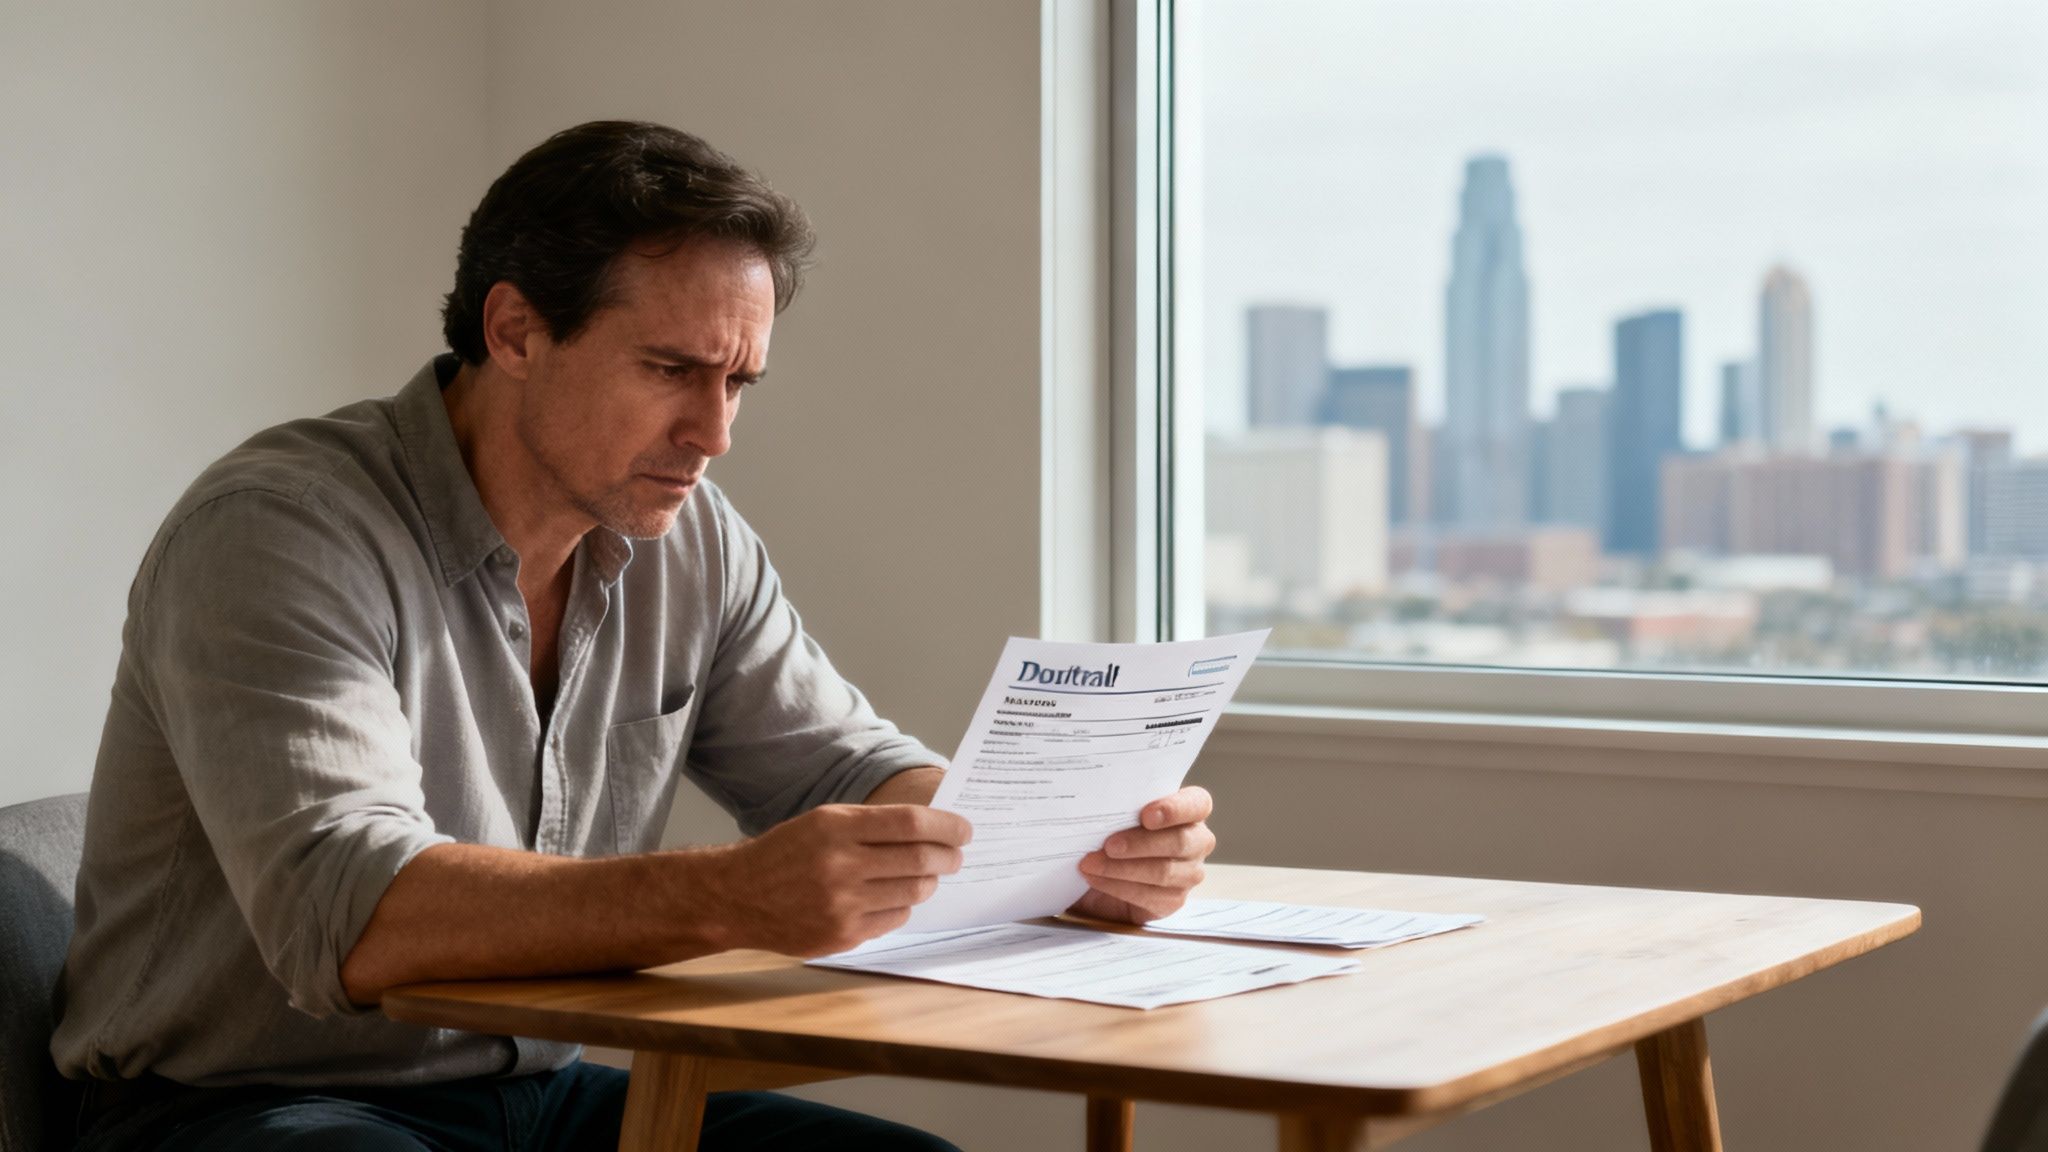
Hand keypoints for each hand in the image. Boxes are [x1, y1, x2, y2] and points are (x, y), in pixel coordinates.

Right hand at [701, 804, 970, 956]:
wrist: (738, 897)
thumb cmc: (786, 854)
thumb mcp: (822, 822)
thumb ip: (872, 824)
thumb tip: (931, 827)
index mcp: (836, 828)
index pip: (911, 823)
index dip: (947, 826)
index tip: (964, 829)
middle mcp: (840, 865)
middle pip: (920, 859)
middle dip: (948, 856)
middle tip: (956, 855)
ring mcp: (842, 904)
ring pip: (913, 892)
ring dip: (929, 882)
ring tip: (929, 875)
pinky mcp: (843, 935)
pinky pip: (895, 918)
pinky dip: (904, 905)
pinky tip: (896, 896)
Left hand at [1071, 786, 1215, 923]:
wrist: (1108, 873)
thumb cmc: (1120, 831)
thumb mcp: (1123, 813)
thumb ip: (1124, 806)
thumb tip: (1101, 802)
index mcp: (1192, 810)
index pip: (1198, 804)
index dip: (1174, 809)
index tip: (1146, 816)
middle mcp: (1198, 841)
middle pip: (1179, 842)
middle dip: (1140, 843)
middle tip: (1109, 844)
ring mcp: (1190, 873)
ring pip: (1163, 871)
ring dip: (1122, 868)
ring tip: (1092, 863)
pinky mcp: (1174, 899)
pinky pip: (1149, 895)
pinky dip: (1116, 885)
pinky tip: (1096, 878)